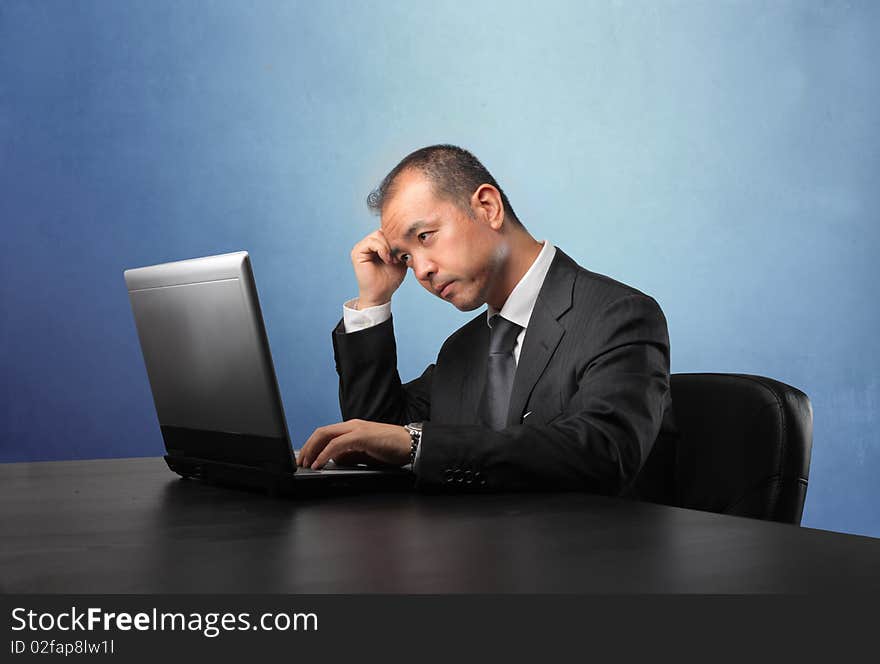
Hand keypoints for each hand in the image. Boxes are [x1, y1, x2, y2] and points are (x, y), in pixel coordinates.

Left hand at [297, 419, 411, 468]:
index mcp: (353, 428)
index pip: (326, 433)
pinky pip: (337, 444)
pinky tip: (319, 463)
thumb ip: (350, 456)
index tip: (305, 459)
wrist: (412, 445)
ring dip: (312, 450)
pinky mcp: (361, 436)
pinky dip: (325, 454)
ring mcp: (356, 428)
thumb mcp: (366, 454)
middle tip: (300, 462)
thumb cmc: (392, 449)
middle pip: (321, 432)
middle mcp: (352, 425)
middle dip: (307, 447)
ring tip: (306, 464)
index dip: (312, 445)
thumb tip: (335, 461)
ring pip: (326, 435)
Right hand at [351, 229, 406, 307]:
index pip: (388, 231)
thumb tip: (409, 234)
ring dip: (388, 247)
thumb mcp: (400, 259)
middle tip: (399, 257)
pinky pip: (371, 242)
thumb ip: (401, 246)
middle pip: (383, 231)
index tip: (404, 252)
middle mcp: (367, 244)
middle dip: (393, 242)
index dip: (397, 239)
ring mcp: (361, 247)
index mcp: (377, 244)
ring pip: (378, 235)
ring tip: (393, 260)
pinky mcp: (357, 252)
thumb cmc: (390, 279)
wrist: (381, 294)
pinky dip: (382, 249)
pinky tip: (387, 260)